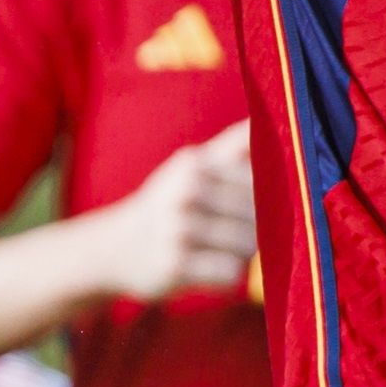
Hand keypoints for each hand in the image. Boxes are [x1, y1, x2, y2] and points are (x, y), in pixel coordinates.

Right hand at [89, 121, 257, 302]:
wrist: (113, 247)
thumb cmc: (167, 203)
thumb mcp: (193, 166)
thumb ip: (233, 145)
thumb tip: (272, 110)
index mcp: (195, 164)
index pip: (261, 180)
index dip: (267, 197)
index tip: (248, 205)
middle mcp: (186, 190)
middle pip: (258, 216)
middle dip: (250, 229)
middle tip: (221, 232)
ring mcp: (179, 228)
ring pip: (248, 246)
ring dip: (238, 254)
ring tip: (211, 249)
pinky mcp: (176, 265)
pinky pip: (231, 274)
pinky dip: (225, 276)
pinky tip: (202, 267)